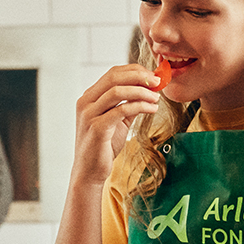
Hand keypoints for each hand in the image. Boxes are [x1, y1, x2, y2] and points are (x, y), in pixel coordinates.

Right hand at [71, 64, 164, 189]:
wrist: (89, 172)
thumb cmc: (103, 147)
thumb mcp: (117, 122)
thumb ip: (128, 105)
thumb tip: (148, 91)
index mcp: (89, 98)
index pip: (112, 73)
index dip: (135, 70)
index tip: (153, 75)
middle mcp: (85, 102)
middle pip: (114, 77)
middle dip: (139, 76)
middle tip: (157, 82)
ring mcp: (89, 114)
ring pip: (118, 91)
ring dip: (142, 91)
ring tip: (156, 97)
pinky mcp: (97, 128)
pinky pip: (122, 110)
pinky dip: (140, 106)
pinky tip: (152, 109)